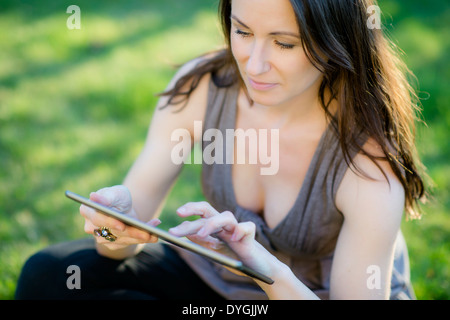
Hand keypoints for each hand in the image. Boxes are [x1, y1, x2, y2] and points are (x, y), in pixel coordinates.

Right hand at [80, 185, 160, 249]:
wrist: (125, 208)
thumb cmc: (117, 197)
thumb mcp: (115, 193)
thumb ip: (106, 196)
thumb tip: (93, 197)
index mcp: (87, 211)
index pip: (97, 219)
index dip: (109, 222)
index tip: (122, 225)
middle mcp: (91, 227)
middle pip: (112, 232)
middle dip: (131, 233)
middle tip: (146, 233)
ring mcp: (101, 238)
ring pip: (122, 240)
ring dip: (140, 237)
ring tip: (154, 233)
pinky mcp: (113, 244)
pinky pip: (129, 243)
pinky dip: (142, 239)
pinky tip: (154, 235)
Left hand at [168, 201, 283, 279]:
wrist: (257, 269)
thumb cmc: (235, 258)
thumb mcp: (214, 250)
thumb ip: (202, 241)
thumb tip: (186, 233)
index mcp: (216, 226)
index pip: (201, 212)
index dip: (189, 211)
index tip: (175, 218)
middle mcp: (226, 224)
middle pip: (208, 210)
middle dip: (193, 210)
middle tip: (179, 215)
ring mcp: (238, 229)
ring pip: (226, 216)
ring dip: (212, 224)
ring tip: (201, 235)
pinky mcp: (251, 237)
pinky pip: (247, 227)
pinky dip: (240, 230)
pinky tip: (235, 238)